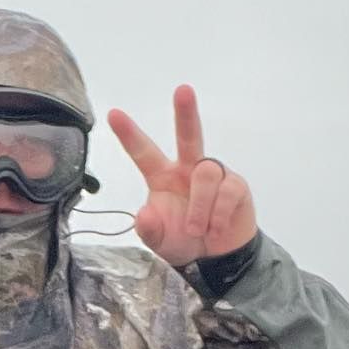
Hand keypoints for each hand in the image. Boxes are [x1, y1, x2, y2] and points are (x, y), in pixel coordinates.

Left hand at [106, 85, 256, 266]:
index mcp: (162, 177)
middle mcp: (187, 168)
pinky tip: (216, 227)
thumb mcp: (159, 241)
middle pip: (188, 135)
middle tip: (183, 90)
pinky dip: (218, 215)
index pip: (143, 152)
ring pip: (205, 174)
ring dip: (199, 207)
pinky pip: (227, 191)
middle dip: (186, 112)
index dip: (129, 134)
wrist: (216, 258)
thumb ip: (149, 230)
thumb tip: (144, 214)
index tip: (113, 114)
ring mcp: (213, 174)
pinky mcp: (235, 185)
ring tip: (199, 230)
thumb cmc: (182, 240)